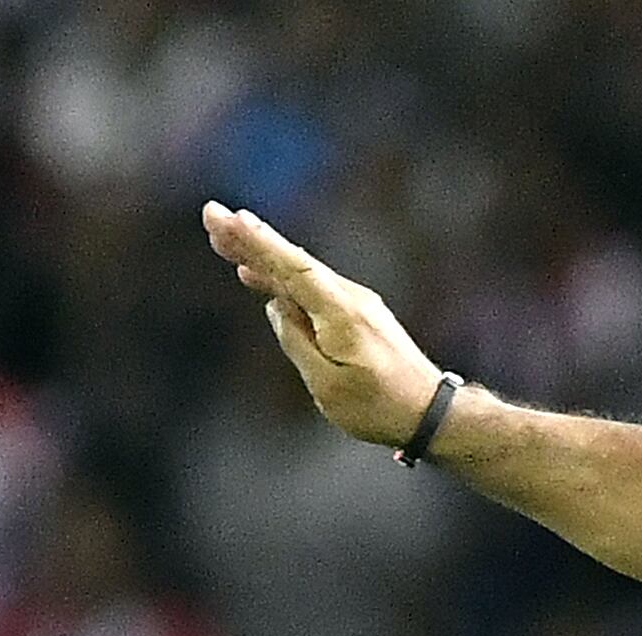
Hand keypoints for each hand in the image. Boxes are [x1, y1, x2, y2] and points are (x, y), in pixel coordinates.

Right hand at [201, 201, 442, 448]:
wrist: (430, 413)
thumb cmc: (380, 407)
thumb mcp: (329, 387)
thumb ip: (297, 343)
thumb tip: (277, 309)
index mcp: (341, 314)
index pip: (293, 269)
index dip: (258, 243)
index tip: (228, 218)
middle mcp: (350, 299)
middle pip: (293, 263)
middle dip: (250, 240)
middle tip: (212, 216)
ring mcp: (356, 305)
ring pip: (301, 274)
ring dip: (262, 257)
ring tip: (224, 240)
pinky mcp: (357, 316)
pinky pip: (313, 290)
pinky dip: (283, 279)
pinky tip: (259, 276)